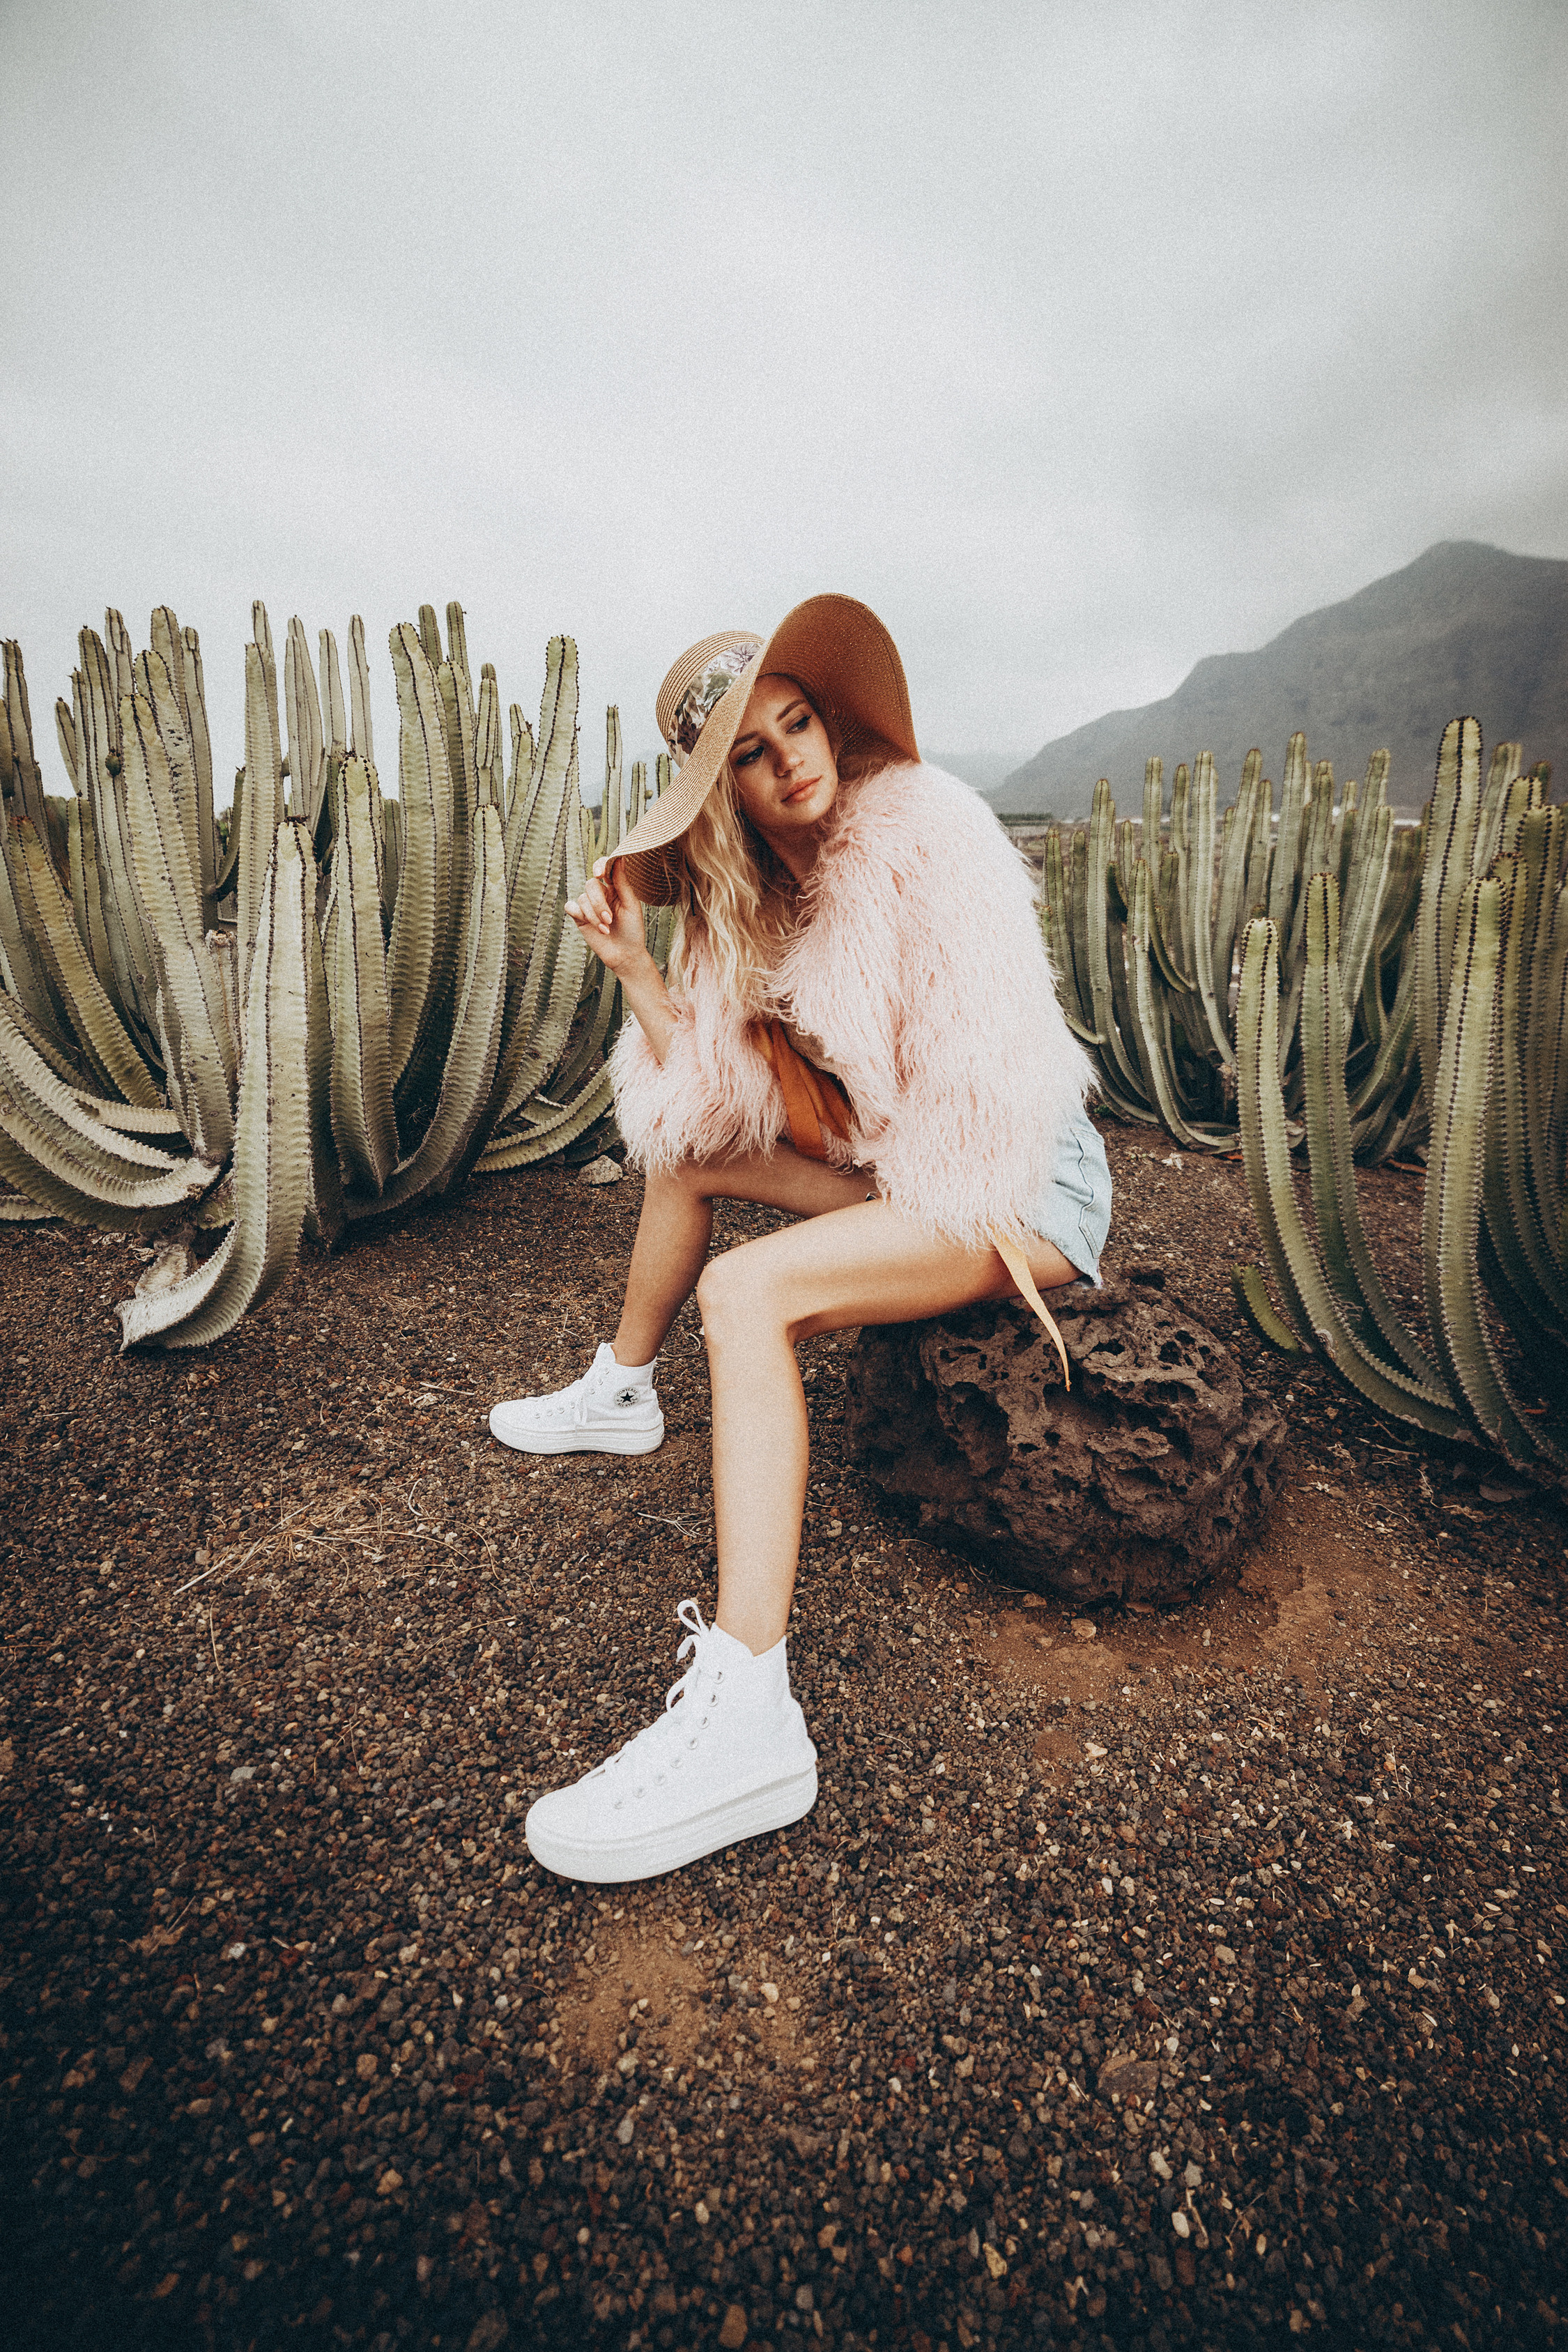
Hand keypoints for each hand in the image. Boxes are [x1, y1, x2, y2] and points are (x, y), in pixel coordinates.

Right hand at [566, 858, 650, 975]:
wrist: (625, 955)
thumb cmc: (633, 930)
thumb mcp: (631, 905)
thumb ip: (623, 882)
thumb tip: (620, 858)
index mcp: (615, 887)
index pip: (604, 867)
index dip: (600, 865)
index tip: (600, 874)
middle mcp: (601, 893)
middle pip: (591, 885)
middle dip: (599, 904)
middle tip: (609, 920)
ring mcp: (589, 905)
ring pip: (582, 898)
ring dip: (593, 915)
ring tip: (606, 929)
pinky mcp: (579, 917)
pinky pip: (571, 907)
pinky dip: (580, 915)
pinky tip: (593, 927)